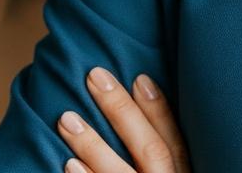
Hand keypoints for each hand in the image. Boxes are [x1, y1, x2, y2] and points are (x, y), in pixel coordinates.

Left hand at [55, 66, 190, 172]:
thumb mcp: (168, 172)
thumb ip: (161, 153)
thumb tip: (141, 100)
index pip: (175, 139)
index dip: (159, 109)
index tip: (139, 77)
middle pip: (150, 149)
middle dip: (122, 111)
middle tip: (95, 77)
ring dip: (92, 144)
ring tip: (66, 118)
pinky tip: (67, 163)